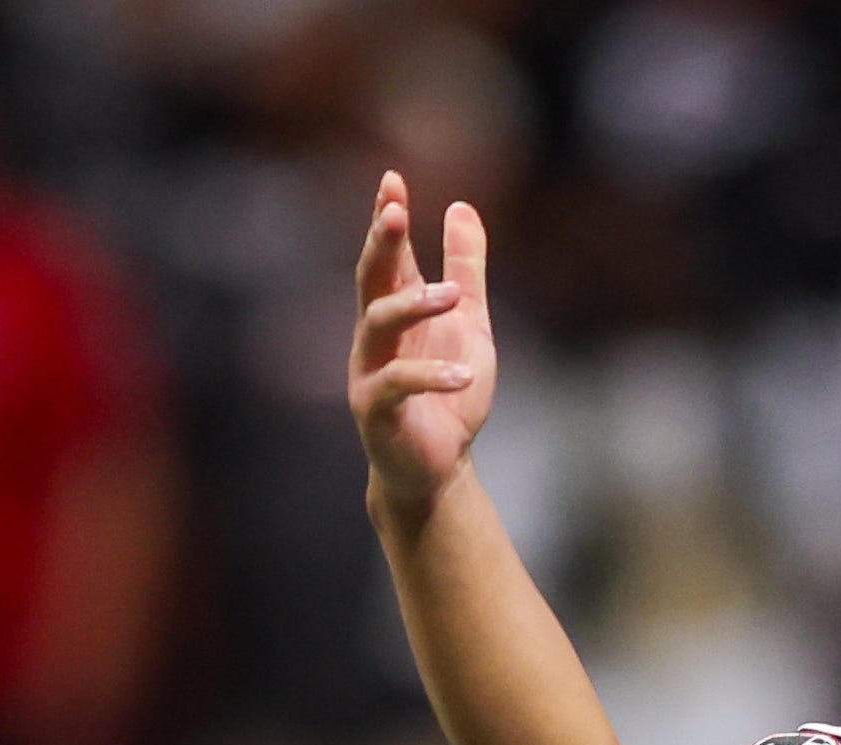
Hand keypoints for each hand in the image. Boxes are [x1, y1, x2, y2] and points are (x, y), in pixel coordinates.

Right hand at [352, 169, 495, 525]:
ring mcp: (370, 371)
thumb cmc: (449, 395)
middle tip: (396, 212)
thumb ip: (467, 271)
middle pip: (371, 279)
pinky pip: (396, 386)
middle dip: (381, 244)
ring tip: (452, 296)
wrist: (440, 467)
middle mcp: (376, 336)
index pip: (389, 257)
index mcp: (398, 312)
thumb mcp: (470, 325)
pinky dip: (430, 377)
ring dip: (412, 305)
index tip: (392, 181)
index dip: (387, 219)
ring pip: (377, 325)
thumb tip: (463, 207)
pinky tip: (463, 374)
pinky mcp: (376, 410)